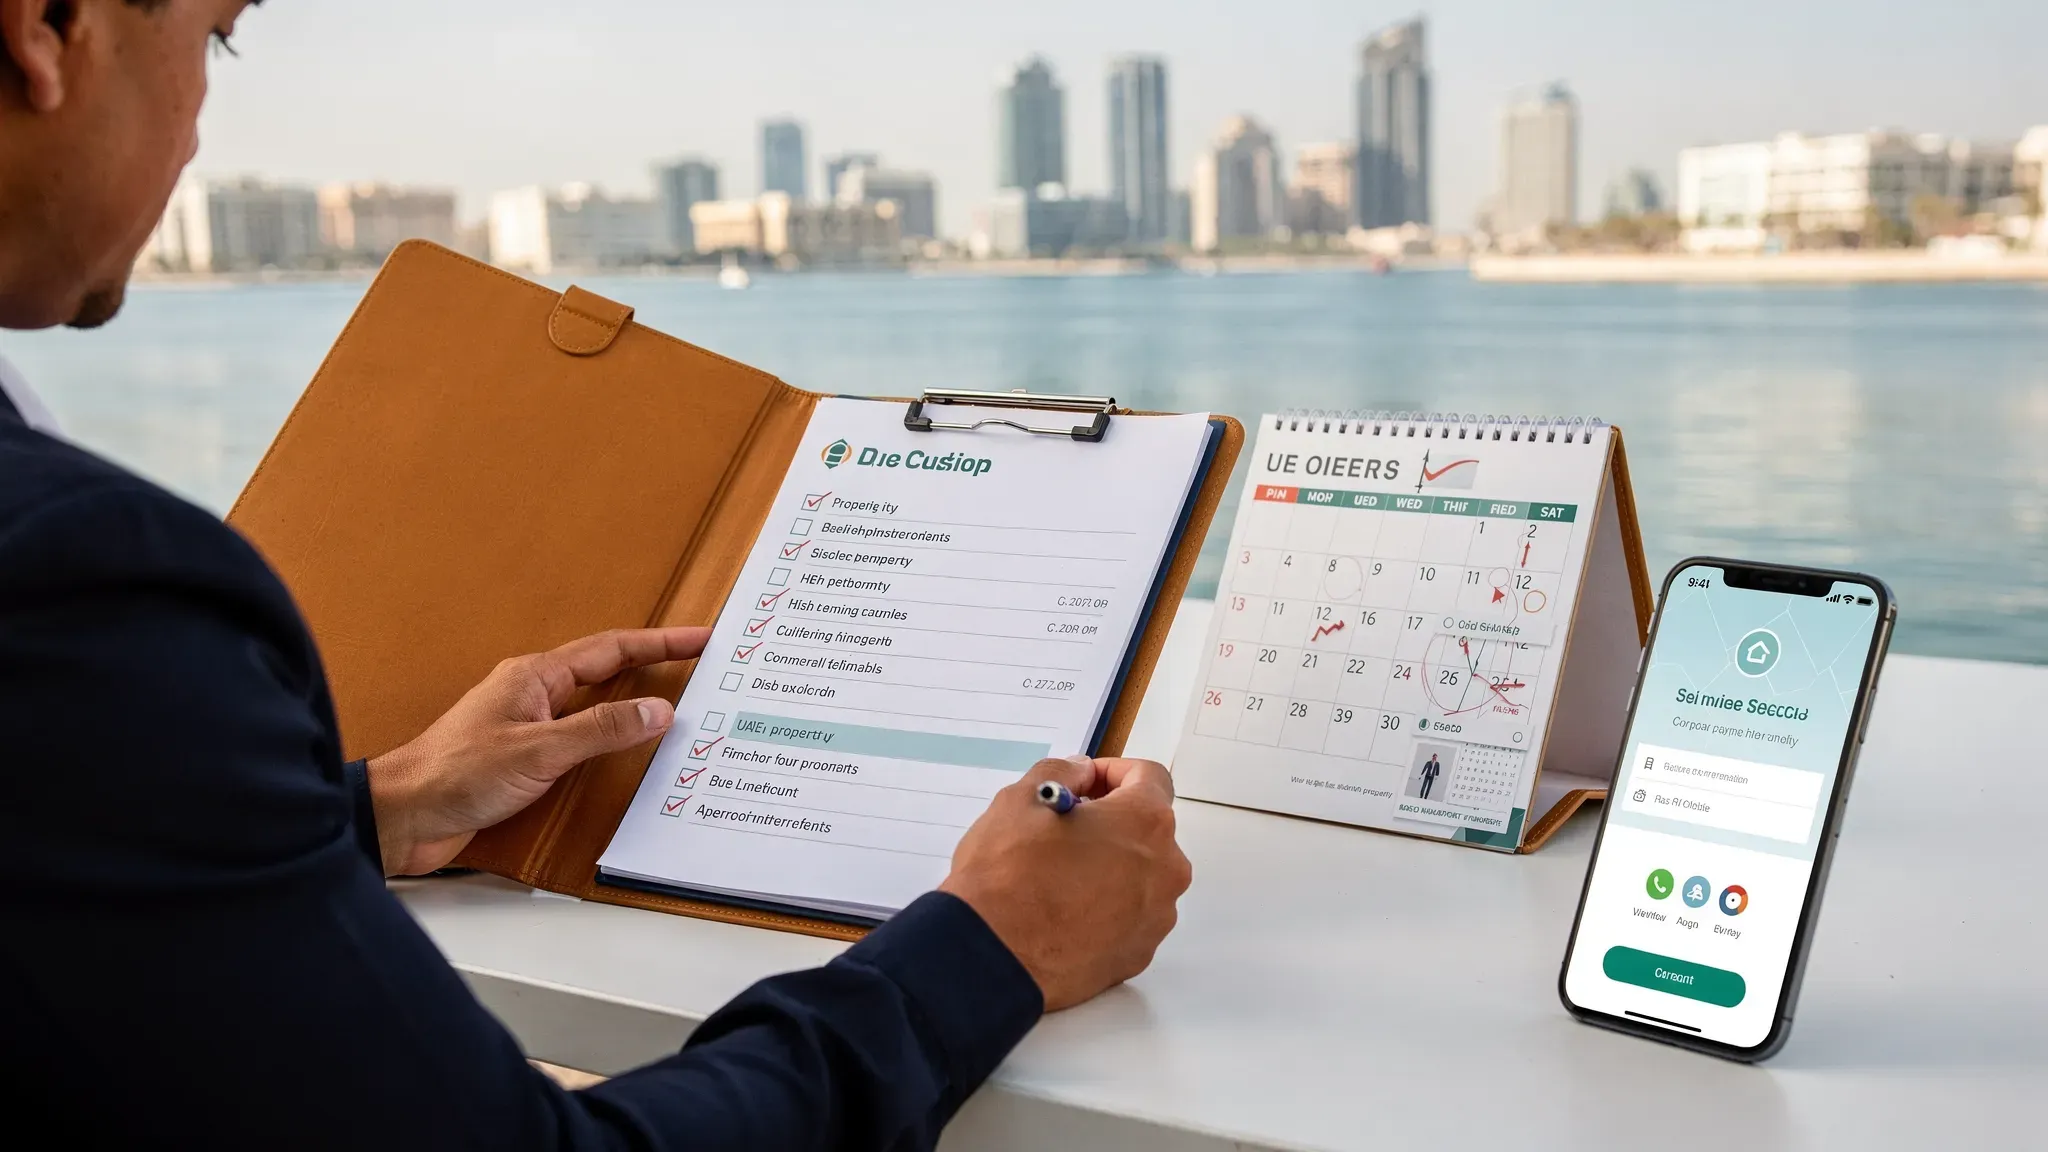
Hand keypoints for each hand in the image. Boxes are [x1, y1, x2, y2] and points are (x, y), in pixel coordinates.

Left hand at [367, 627, 708, 875]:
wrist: (402, 817)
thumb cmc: (454, 775)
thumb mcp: (539, 750)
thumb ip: (601, 729)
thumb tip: (658, 710)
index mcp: (534, 677)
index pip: (612, 650)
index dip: (660, 644)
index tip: (701, 639)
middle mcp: (532, 695)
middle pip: (605, 671)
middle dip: (652, 666)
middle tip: (698, 665)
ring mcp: (526, 726)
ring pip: (593, 706)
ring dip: (632, 704)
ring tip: (675, 706)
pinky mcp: (520, 760)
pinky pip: (578, 740)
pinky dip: (609, 741)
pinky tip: (624, 754)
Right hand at [939, 756, 1190, 1011]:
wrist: (992, 959)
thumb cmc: (1007, 876)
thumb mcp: (1020, 801)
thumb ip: (1061, 773)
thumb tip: (1082, 774)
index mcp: (1145, 823)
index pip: (1148, 777)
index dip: (1112, 772)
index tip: (1081, 786)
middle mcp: (1165, 870)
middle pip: (1148, 830)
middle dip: (1112, 821)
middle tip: (1063, 829)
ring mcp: (1156, 918)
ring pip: (1142, 876)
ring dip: (1112, 866)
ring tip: (1061, 875)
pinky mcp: (1139, 955)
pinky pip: (1131, 918)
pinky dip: (1107, 907)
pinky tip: (1065, 912)